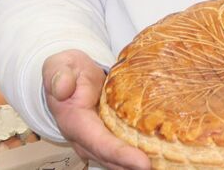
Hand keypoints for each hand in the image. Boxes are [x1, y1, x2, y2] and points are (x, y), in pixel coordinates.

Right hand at [42, 49, 149, 169]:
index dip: (121, 154)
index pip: (100, 143)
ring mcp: (95, 142)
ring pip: (117, 161)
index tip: (143, 162)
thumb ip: (59, 74)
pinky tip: (159, 158)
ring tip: (164, 166)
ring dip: (136, 165)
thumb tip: (62, 89)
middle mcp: (85, 139)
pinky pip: (121, 153)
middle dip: (133, 166)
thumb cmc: (67, 70)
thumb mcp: (59, 64)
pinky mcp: (106, 139)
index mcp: (75, 122)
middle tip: (159, 167)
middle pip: (111, 159)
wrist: (67, 76)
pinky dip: (137, 158)